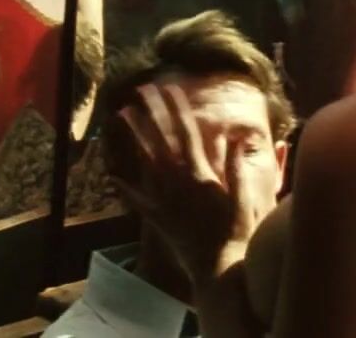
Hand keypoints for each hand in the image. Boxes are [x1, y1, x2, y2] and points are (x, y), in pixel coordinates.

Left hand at [111, 83, 265, 289]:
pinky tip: (111, 176)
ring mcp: (165, 200)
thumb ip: (238, 167)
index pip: (187, 133)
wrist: (219, 268)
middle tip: (142, 90)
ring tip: (123, 115)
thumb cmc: (237, 234)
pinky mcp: (157, 219)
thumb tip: (237, 137)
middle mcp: (179, 183)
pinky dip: (124, 189)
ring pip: (145, 162)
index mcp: (201, 175)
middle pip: (162, 140)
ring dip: (134, 137)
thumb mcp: (244, 198)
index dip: (178, 108)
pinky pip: (137, 201)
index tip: (171, 87)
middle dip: (152, 112)